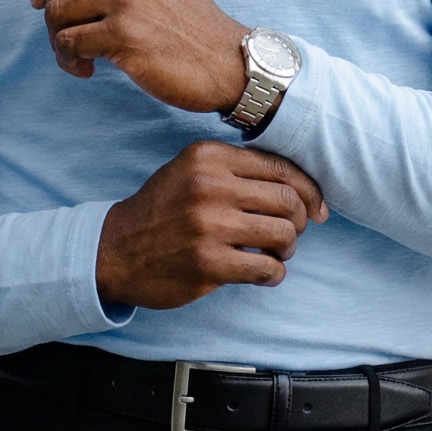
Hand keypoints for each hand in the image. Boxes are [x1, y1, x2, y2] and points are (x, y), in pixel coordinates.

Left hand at [31, 0, 249, 112]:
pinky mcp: (123, 35)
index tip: (44, 1)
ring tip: (79, 57)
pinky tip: (87, 69)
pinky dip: (69, 60)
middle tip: (68, 40)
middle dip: (53, 16)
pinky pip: (68, 44)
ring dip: (59, 42)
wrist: (225, 61)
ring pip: (58, 14)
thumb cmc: (188, 22)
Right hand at [96, 141, 327, 309]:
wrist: (114, 250)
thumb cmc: (161, 210)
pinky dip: (274, 273)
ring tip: (274, 254)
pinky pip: (267, 268)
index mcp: (208, 157)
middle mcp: (210, 185)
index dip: (309, 190)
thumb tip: (301, 188)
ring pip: (284, 234)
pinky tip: (263, 272)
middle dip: (299, 221)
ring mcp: (209, 225)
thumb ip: (236, 171)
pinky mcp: (208, 262)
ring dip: (287, 249)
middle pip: (288, 200)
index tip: (317, 209)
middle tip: (290, 235)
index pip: (280, 167)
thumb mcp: (191, 171)